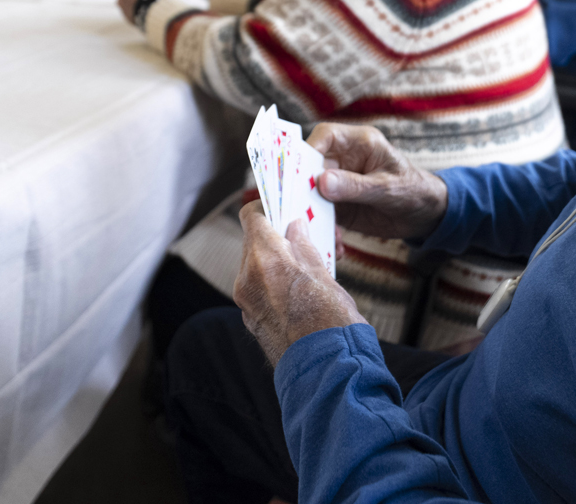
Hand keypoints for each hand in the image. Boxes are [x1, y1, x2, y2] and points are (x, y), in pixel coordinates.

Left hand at [234, 201, 365, 365]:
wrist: (326, 370)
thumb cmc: (330, 321)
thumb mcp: (323, 271)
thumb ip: (303, 245)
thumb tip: (294, 228)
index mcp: (265, 258)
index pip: (251, 216)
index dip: (266, 206)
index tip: (280, 206)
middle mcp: (247, 279)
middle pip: (253, 241)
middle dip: (276, 235)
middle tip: (302, 236)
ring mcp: (245, 302)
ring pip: (255, 265)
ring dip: (275, 259)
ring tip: (306, 265)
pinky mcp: (250, 320)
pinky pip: (256, 289)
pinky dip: (272, 281)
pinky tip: (298, 288)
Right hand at [308, 124, 448, 241]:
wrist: (426, 214)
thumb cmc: (412, 189)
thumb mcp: (386, 187)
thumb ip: (355, 185)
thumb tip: (321, 182)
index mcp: (358, 143)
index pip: (325, 136)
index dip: (307, 150)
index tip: (296, 172)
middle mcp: (343, 160)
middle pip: (310, 166)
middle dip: (301, 188)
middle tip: (296, 210)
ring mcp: (338, 183)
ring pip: (311, 194)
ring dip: (312, 215)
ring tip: (321, 234)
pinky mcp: (338, 205)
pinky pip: (321, 215)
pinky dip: (326, 231)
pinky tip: (338, 245)